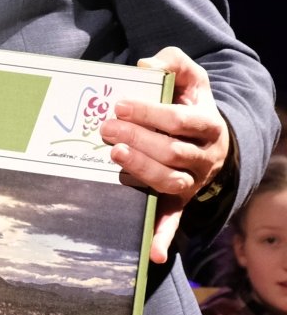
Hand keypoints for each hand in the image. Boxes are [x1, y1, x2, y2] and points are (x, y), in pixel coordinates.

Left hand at [98, 46, 228, 263]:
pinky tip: (153, 253)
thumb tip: (145, 65)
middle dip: (139, 140)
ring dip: (143, 171)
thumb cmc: (189, 100)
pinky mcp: (179, 200)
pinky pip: (173, 219)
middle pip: (174, 153)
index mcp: (208, 126)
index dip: (151, 114)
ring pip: (171, 182)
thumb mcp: (188, 75)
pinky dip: (164, 236)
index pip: (182, 121)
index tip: (119, 106)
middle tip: (106, 129)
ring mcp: (193, 181)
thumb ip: (171, 62)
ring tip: (114, 155)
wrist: (208, 133)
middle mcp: (204, 157)